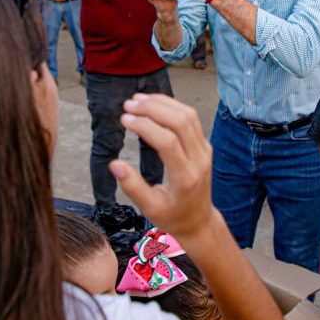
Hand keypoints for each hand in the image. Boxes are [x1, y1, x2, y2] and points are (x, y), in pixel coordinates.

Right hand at [109, 94, 213, 239]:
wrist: (199, 220)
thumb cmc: (172, 216)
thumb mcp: (149, 208)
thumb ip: (132, 186)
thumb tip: (114, 164)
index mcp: (185, 177)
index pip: (168, 142)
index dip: (145, 127)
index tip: (124, 120)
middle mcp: (199, 160)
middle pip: (180, 122)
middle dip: (153, 108)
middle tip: (128, 105)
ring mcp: (205, 150)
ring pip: (188, 115)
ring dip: (162, 103)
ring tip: (137, 99)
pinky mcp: (204, 144)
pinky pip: (190, 118)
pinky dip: (171, 106)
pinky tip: (152, 103)